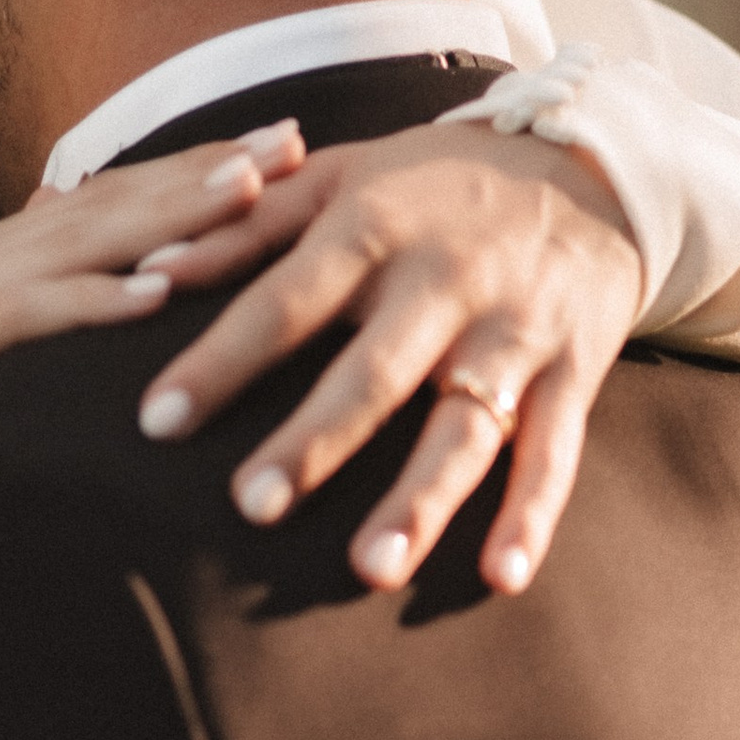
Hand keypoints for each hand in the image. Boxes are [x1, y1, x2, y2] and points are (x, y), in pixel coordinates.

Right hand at [0, 121, 306, 466]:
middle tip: (297, 142)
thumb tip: (80, 252)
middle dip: (207, 168)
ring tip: (253, 192)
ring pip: (88, 239)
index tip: (275, 152)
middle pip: (115, 198)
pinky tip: (157, 297)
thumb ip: (21, 299)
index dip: (193, 171)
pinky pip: (33, 316)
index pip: (111, 198)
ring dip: (173, 214)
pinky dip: (97, 302)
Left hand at [130, 122, 645, 595]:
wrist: (592, 162)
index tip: (155, 420)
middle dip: (314, 442)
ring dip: (419, 499)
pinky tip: (502, 577)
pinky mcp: (574, 371)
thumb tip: (147, 268)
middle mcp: (446, 282)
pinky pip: (556, 452)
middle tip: (251, 506)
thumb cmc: (434, 183)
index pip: (284, 302)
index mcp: (376, 228)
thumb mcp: (341, 176)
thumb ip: (244, 228)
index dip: (221, 360)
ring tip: (369, 570)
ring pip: (466, 426)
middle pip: (373, 373)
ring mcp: (515, 333)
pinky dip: (532, 516)